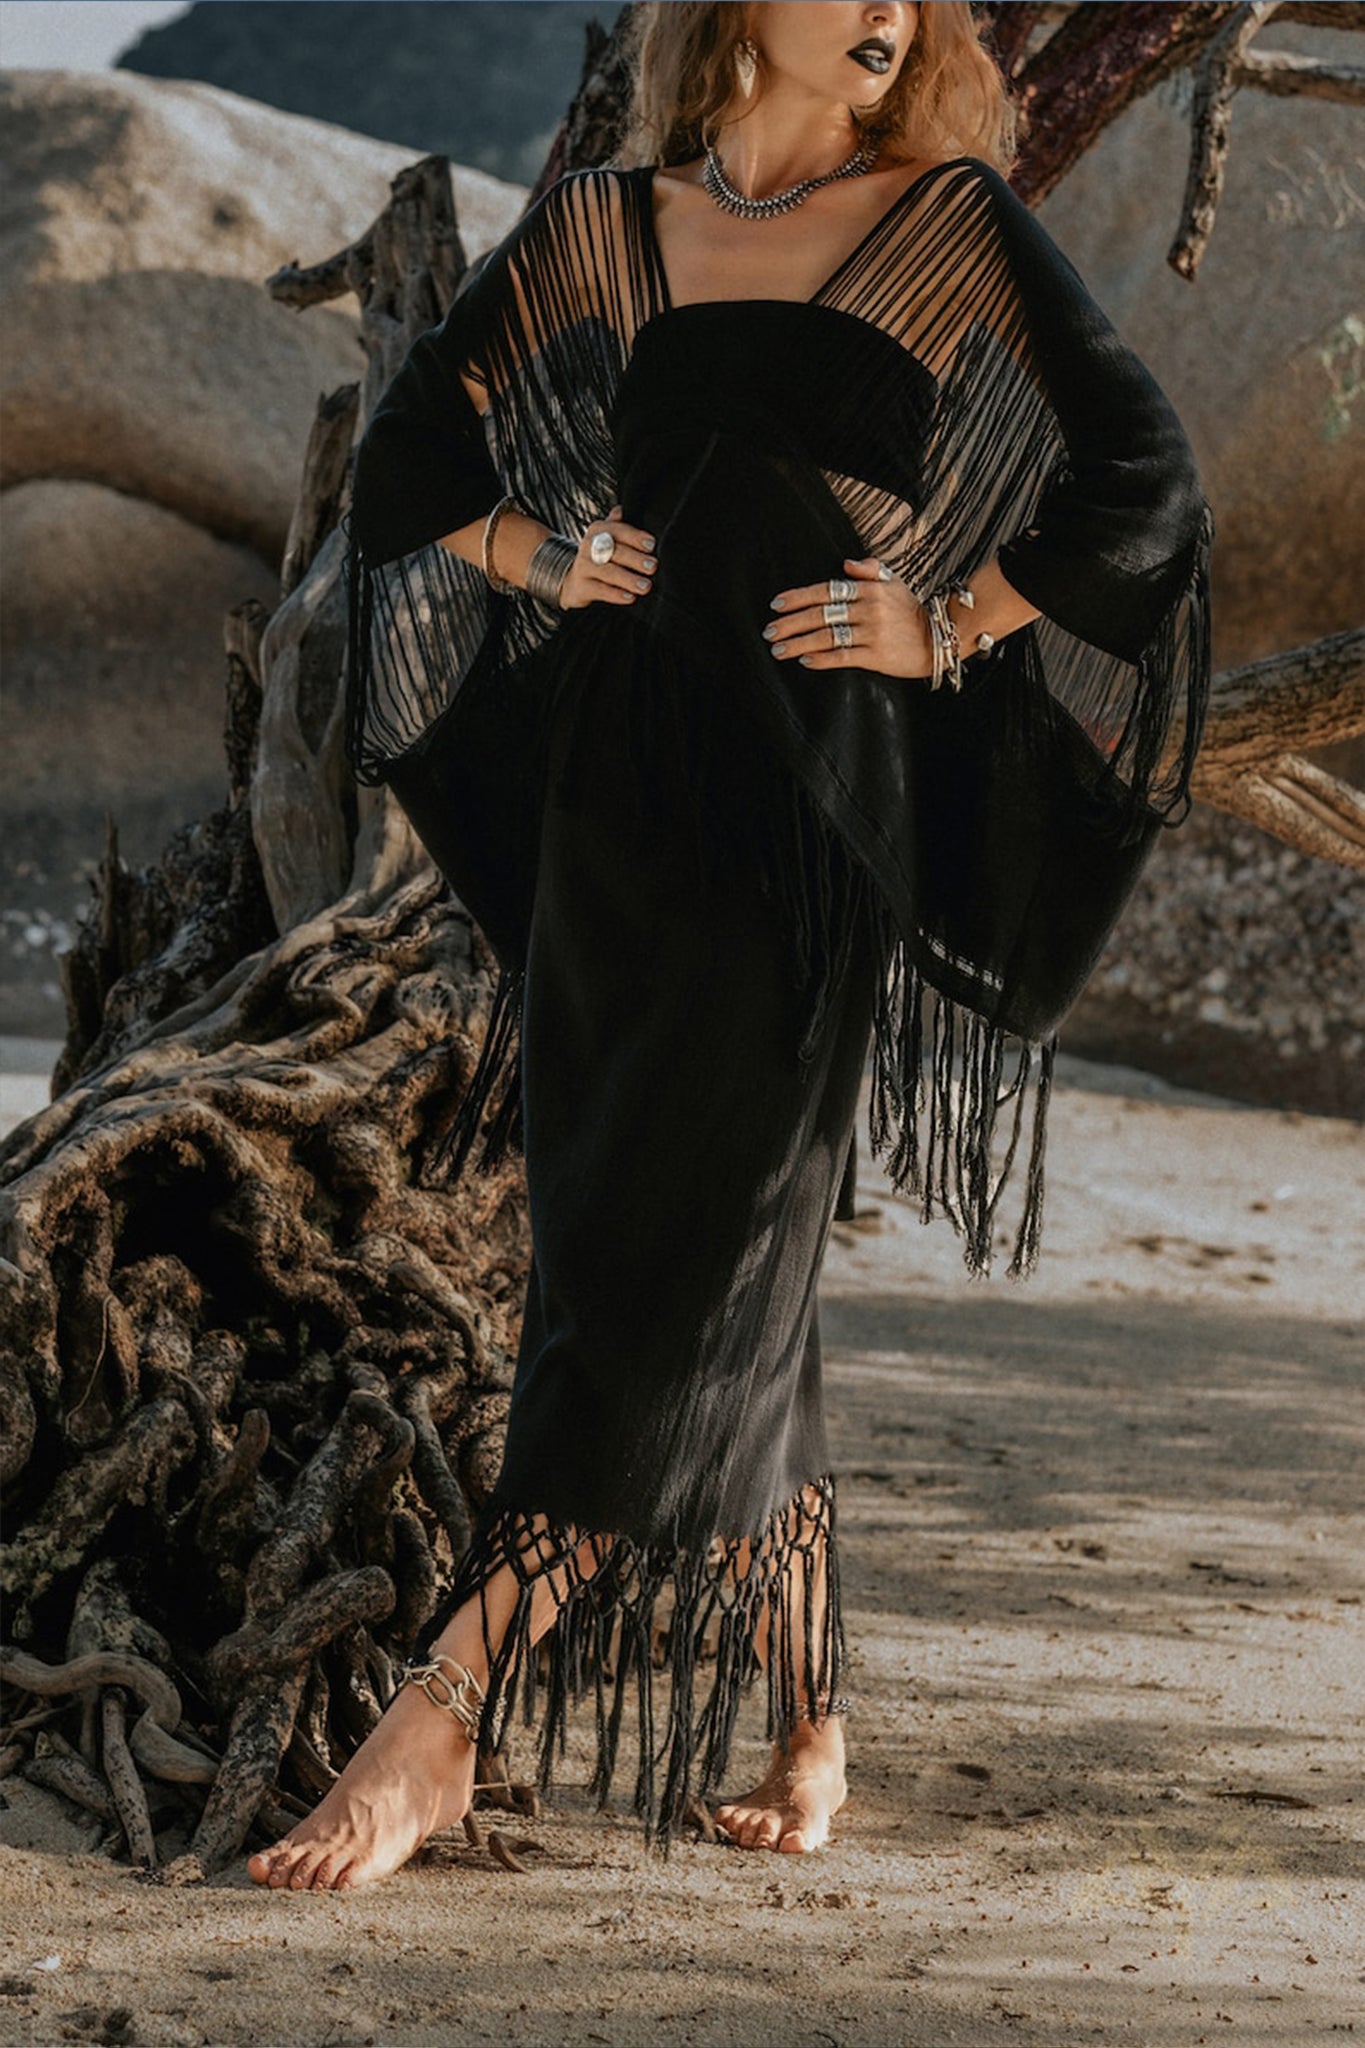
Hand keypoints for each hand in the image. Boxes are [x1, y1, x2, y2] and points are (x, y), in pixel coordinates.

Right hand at [558, 504, 657, 610]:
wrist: (574, 581)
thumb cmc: (599, 557)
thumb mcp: (607, 537)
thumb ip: (619, 524)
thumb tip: (624, 509)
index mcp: (598, 530)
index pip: (618, 530)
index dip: (635, 536)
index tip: (651, 545)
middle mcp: (589, 546)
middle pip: (614, 551)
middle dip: (635, 558)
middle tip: (653, 566)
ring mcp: (583, 566)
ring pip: (608, 572)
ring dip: (629, 579)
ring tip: (646, 586)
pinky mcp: (582, 587)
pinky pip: (601, 591)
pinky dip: (616, 595)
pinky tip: (631, 598)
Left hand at [763, 556, 931, 678]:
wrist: (940, 637)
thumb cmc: (911, 611)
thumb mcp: (894, 583)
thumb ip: (870, 569)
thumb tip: (845, 564)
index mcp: (868, 589)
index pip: (825, 590)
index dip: (798, 597)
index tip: (776, 604)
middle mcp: (868, 609)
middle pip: (820, 614)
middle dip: (790, 623)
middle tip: (768, 631)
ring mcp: (872, 633)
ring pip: (827, 637)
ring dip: (798, 643)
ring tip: (778, 649)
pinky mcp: (877, 655)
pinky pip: (844, 656)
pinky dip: (822, 658)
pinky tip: (805, 661)